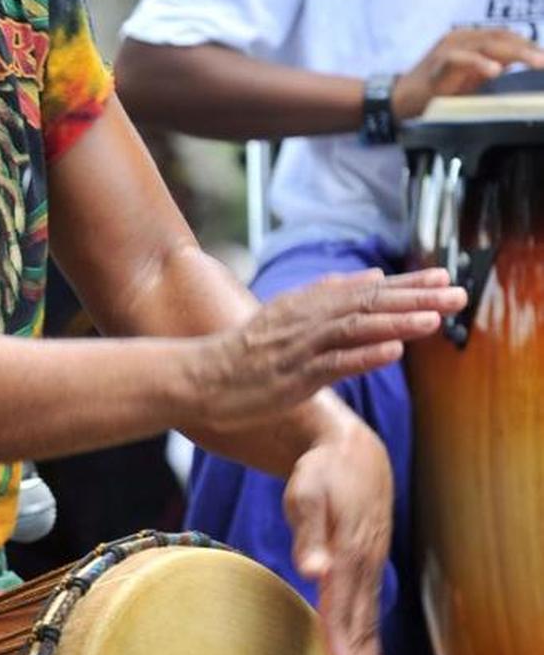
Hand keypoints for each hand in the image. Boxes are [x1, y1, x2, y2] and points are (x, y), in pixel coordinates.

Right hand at [189, 267, 464, 433]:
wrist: (197, 378)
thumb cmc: (243, 354)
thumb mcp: (286, 316)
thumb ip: (328, 297)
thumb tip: (370, 276)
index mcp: (308, 306)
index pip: (366, 291)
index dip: (407, 284)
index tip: (445, 276)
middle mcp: (306, 321)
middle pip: (368, 304)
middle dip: (414, 297)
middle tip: (457, 292)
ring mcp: (299, 348)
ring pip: (354, 330)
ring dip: (396, 322)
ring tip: (434, 318)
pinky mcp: (291, 377)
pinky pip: (332, 364)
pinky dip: (363, 356)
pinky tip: (392, 350)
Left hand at [283, 418, 391, 654]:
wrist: (351, 450)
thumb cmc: (321, 472)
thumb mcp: (306, 492)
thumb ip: (307, 532)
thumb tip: (313, 570)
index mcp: (348, 556)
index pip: (344, 616)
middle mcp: (364, 569)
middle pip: (360, 631)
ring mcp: (369, 570)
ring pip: (367, 627)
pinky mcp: (367, 570)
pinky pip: (369, 616)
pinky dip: (371, 647)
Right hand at [392, 27, 543, 121]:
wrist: (402, 99)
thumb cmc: (436, 91)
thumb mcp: (471, 78)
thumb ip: (492, 68)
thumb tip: (518, 66)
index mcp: (470, 38)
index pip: (506, 35)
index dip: (528, 44)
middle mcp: (461, 37)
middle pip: (501, 36)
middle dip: (529, 48)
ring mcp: (449, 47)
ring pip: (487, 43)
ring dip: (515, 53)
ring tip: (536, 63)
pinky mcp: (438, 62)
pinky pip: (461, 59)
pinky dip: (480, 64)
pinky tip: (495, 71)